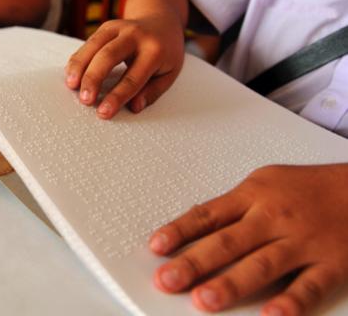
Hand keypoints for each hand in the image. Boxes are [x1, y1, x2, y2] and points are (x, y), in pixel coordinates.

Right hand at [64, 16, 184, 118]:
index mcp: (155, 50)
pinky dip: (78, 59)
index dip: (117, 96)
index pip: (133, 78)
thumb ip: (152, 92)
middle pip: (109, 56)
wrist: (162, 20)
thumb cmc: (165, 52)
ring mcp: (119, 27)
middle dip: (94, 79)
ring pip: (94, 46)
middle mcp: (136, 35)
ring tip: (72, 86)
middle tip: (85, 100)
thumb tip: (134, 107)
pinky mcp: (106, 27)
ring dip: (80, 67)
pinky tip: (71, 74)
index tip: (103, 112)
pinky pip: (88, 43)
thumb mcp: (169, 73)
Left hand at [149, 164, 347, 314]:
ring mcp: (302, 242)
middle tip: (168, 280)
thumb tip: (194, 225)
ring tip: (204, 300)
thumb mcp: (264, 183)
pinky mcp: (331, 264)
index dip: (180, 231)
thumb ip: (232, 207)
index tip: (156, 246)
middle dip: (194, 262)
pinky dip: (290, 302)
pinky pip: (308, 286)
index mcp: (253, 196)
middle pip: (228, 242)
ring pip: (261, 265)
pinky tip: (270, 315)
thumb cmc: (307, 188)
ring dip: (231, 284)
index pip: (208, 215)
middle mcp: (274, 218)